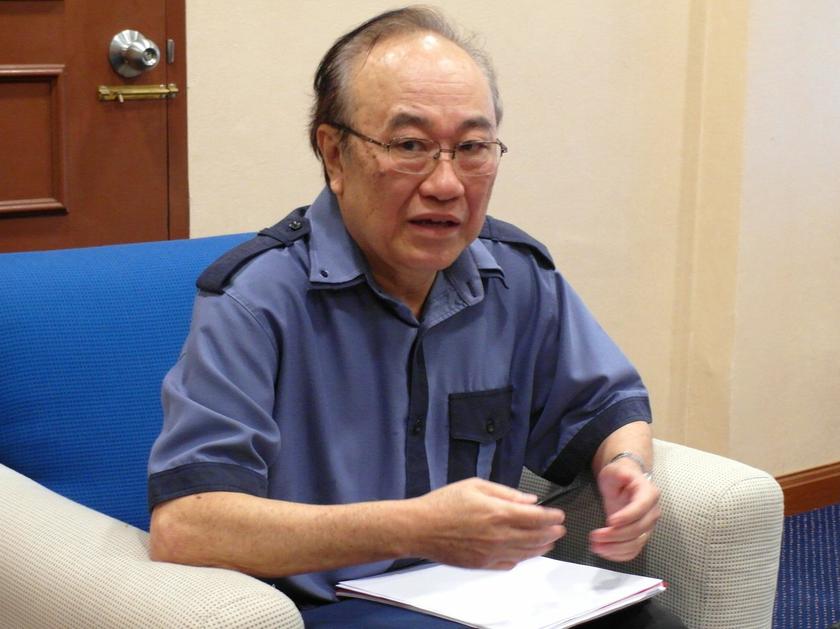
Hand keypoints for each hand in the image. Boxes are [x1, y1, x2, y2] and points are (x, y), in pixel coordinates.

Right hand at [410, 477, 566, 569]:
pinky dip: (522, 559)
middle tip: (560, 529)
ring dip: (542, 547)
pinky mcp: (483, 564)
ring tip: (550, 542)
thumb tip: (529, 499)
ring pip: (526, 553)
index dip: (552, 517)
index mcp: (499, 513)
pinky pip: (510, 564)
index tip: (559, 515)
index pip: (537, 518)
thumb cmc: (443, 504)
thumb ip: (506, 493)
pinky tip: (525, 554)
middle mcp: (499, 535)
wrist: (420, 528)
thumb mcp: (476, 486)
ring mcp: (492, 553)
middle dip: (552, 533)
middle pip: (536, 537)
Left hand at [589, 458, 660, 561]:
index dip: (627, 516)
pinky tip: (604, 551)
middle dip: (616, 535)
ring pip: (637, 543)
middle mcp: (652, 512)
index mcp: (649, 493)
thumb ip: (618, 473)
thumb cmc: (619, 475)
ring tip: (595, 546)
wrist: (625, 482)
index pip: (641, 507)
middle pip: (639, 529)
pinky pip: (634, 550)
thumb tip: (623, 477)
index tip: (610, 521)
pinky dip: (619, 555)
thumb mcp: (616, 470)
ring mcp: (648, 526)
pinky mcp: (640, 536)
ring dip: (616, 548)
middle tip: (594, 536)